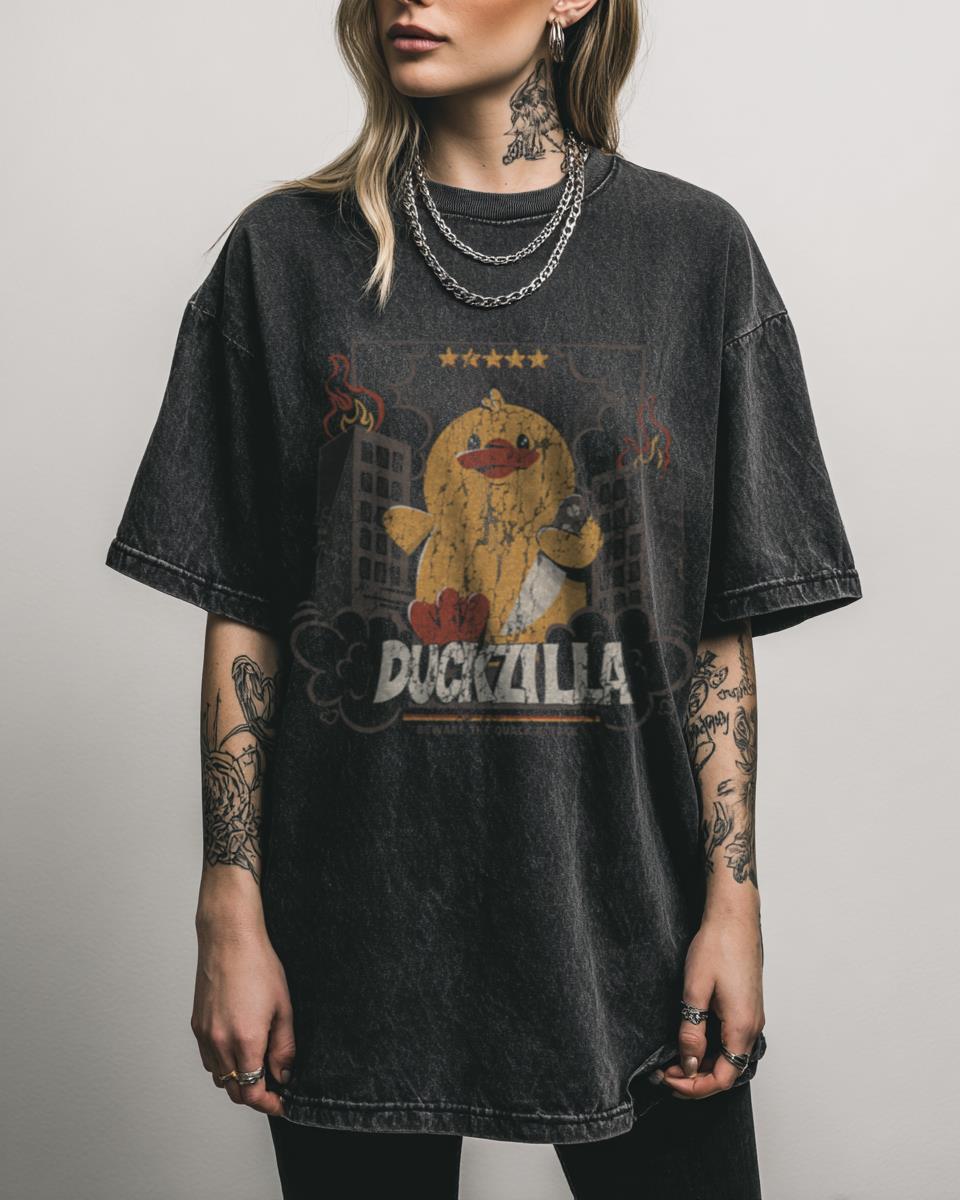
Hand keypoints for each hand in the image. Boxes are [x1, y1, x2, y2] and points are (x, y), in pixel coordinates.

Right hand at [191, 915, 295, 1116]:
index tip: (281, 1103)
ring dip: (238, 1080)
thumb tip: (284, 1074)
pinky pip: (208, 1059)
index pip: (252, 1092)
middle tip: (274, 1088)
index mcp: (245, 1040)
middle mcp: (220, 1043)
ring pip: (219, 1077)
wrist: (229, 939)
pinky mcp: (196, 1026)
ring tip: (258, 1066)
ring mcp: (205, 1035)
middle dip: (255, 1095)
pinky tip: (238, 1050)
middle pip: (234, 1091)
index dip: (268, 1104)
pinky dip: (223, 1065)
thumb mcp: (283, 1007)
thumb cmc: (258, 966)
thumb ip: (284, 1047)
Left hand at [658, 909, 764, 1099]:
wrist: (734, 918)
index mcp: (742, 1027)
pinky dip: (711, 1049)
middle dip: (695, 1079)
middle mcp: (753, 1027)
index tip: (668, 1079)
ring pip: (729, 1057)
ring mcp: (752, 1017)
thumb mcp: (695, 990)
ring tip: (673, 1059)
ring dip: (703, 1064)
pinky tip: (691, 1041)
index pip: (722, 1078)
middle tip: (664, 1072)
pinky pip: (731, 1040)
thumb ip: (692, 1031)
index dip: (694, 1087)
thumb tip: (689, 1064)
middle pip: (727, 1071)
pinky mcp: (747, 1008)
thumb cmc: (717, 946)